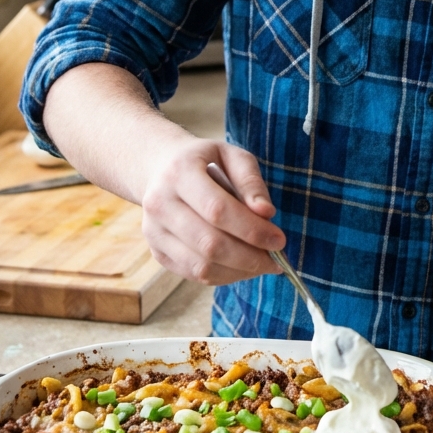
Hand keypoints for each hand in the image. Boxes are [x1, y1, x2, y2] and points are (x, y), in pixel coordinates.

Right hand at [141, 137, 285, 284]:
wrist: (161, 168)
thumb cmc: (204, 161)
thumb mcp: (231, 156)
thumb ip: (250, 182)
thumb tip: (266, 213)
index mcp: (179, 172)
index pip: (218, 210)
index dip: (252, 230)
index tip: (279, 240)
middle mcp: (159, 203)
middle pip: (210, 244)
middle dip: (250, 257)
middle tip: (276, 259)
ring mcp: (154, 231)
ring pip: (202, 266)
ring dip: (239, 271)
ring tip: (262, 263)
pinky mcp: (157, 252)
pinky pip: (194, 274)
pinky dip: (224, 276)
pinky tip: (242, 266)